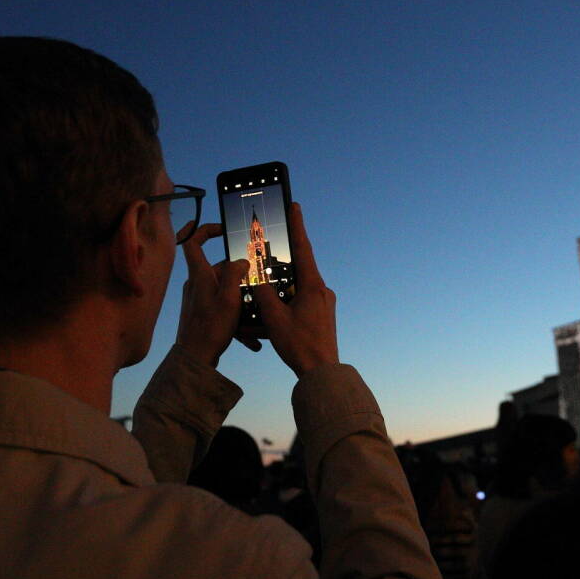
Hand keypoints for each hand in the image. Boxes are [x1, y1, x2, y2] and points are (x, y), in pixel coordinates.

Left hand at [175, 223, 252, 367]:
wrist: (195, 359)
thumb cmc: (211, 328)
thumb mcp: (228, 298)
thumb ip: (234, 274)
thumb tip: (240, 261)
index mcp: (199, 275)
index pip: (192, 242)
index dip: (204, 230)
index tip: (222, 229)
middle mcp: (195, 284)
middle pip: (217, 268)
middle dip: (238, 275)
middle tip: (256, 280)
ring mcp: (197, 299)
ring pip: (222, 290)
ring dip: (240, 301)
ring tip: (257, 315)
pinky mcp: (200, 313)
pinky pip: (221, 308)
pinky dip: (235, 318)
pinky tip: (252, 339)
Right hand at [252, 203, 338, 377]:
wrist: (321, 373)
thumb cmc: (299, 345)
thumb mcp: (274, 318)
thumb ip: (263, 293)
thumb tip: (256, 276)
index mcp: (312, 286)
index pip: (303, 248)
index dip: (297, 225)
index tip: (294, 205)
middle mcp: (321, 290)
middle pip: (296, 268)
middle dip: (279, 265)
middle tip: (265, 256)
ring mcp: (323, 303)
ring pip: (296, 288)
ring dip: (279, 291)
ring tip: (265, 302)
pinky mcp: (321, 315)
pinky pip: (299, 302)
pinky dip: (284, 305)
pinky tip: (271, 318)